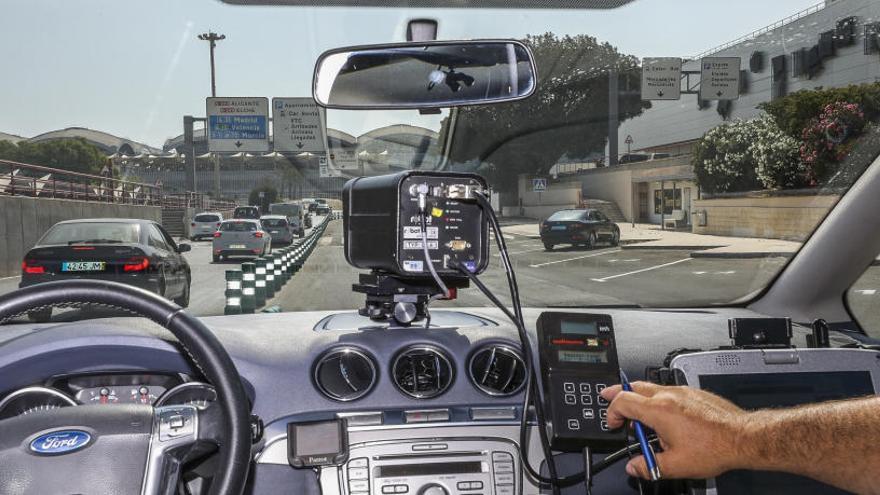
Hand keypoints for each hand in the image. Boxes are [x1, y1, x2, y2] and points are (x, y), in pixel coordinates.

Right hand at [600, 382, 748, 479]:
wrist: (742, 437)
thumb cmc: (714, 447)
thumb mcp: (675, 465)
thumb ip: (649, 466)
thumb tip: (634, 468)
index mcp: (658, 411)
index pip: (622, 401)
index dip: (612, 412)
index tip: (615, 424)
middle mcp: (668, 396)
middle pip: (633, 386)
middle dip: (618, 393)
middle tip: (609, 397)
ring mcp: (682, 392)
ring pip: (652, 387)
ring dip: (640, 399)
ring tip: (642, 418)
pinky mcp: (694, 393)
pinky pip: (669, 391)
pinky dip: (660, 400)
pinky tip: (667, 418)